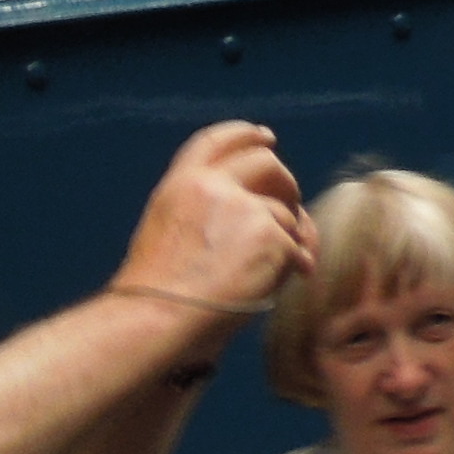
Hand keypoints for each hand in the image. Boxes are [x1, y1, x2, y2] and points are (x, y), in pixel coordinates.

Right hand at [119, 122, 312, 318]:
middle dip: (285, 183)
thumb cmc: (157, 294)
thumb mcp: (167, 230)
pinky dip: (294, 264)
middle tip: (291, 205)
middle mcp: (212, 187)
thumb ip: (203, 210)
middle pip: (267, 163)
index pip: (217, 140)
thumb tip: (256, 210)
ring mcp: (244, 209)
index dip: (245, 134)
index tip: (266, 136)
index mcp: (180, 184)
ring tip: (280, 266)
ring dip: (289, 239)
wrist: (158, 320)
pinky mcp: (270, 236)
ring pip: (286, 214)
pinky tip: (285, 281)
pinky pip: (295, 247)